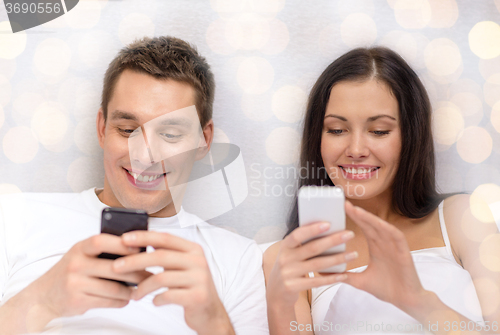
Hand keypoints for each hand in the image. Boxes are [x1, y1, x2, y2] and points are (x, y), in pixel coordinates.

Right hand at [26, 234, 150, 320]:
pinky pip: (107, 301)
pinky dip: (120, 301)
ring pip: (113, 288)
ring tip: (141, 290)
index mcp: (80, 248)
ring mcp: (75, 283)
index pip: (102, 241)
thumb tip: (139, 250)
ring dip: (131, 290)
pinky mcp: (77, 301)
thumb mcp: (82, 255)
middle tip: (150, 275)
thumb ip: (103, 251)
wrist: (43, 295)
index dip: (122, 244)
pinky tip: (127, 299)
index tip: (141, 249)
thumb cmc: (71, 271)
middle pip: (114, 268)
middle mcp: (76, 264)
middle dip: (136, 272)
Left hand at [112, 231, 234, 334]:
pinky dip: (157, 299)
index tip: (124, 239)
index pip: (165, 238)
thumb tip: (135, 245)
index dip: (144, 237)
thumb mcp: (182, 266)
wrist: (210, 312)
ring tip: (134, 294)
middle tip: (116, 267)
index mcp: (193, 249)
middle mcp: (198, 261)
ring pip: (161, 277)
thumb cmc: (190, 287)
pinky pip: (168, 295)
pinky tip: (154, 301)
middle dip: (135, 261)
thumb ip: (167, 255)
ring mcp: (199, 278)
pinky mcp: (197, 296)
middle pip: (160, 256)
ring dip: (143, 287)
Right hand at [266, 222, 356, 307]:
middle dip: (333, 240)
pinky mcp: (293, 286)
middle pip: (312, 248)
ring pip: (317, 265)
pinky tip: (344, 275)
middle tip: (350, 234)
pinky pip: (317, 281)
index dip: (312, 229)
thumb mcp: (290, 254)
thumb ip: (302, 245)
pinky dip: (331, 278)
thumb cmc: (289, 267)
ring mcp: (288, 273)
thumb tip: (327, 231)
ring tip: (353, 255)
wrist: (276, 293)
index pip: (298, 235)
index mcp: (285, 246)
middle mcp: (285, 259)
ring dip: (337, 259)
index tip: (329, 224)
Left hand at [342, 201, 427, 309]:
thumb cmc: (387, 289)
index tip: (342, 209)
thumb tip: (325, 275)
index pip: (364, 228)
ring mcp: (394, 247)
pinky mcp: (404, 252)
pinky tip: (378, 223)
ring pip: (382, 227)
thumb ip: (345, 276)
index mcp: (376, 248)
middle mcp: (385, 244)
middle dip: (359, 214)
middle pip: (371, 224)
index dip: (355, 218)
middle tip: (345, 204)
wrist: (406, 301)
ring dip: (370, 218)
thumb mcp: (361, 281)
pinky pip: (396, 237)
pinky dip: (388, 229)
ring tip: (356, 210)